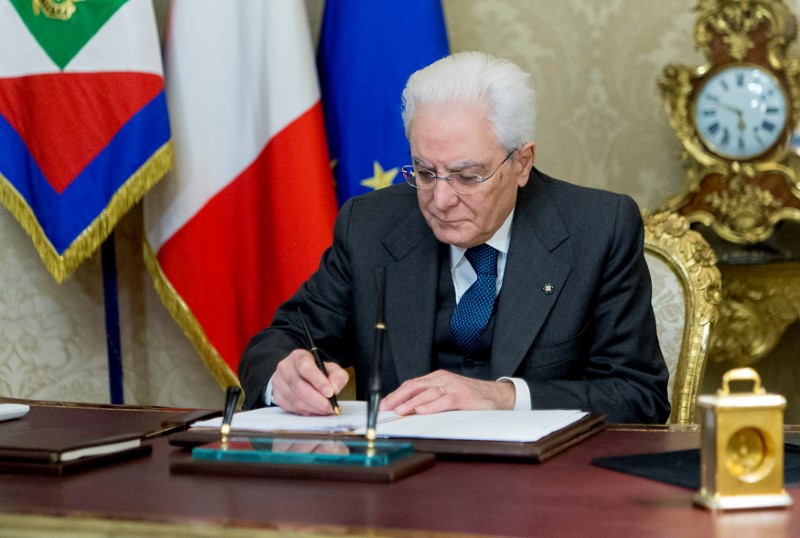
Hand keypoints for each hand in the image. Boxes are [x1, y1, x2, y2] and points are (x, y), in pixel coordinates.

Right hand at [271, 349, 348, 415]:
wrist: (300, 375)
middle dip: (318, 400)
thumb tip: (334, 389)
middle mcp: (285, 367)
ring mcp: (278, 382)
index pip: (305, 367)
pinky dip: (306, 412)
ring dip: (313, 408)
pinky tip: (315, 411)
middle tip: (330, 407)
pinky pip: (291, 408)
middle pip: (299, 387)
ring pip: (295, 400)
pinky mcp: (277, 396)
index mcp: (298, 356)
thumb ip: (337, 377)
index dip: (318, 381)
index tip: (330, 393)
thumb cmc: (317, 372)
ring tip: (325, 410)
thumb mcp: (331, 369)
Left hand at [379, 370, 515, 414]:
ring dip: (412, 403)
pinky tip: (422, 411)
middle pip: (415, 386)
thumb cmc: (470, 396)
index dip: (396, 394)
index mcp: (437, 378)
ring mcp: (453, 387)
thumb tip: (406, 410)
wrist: (497, 395)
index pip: (411, 384)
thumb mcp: (447, 393)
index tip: (383, 405)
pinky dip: (432, 406)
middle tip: (386, 408)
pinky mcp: (464, 397)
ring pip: (428, 393)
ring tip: (400, 411)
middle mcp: (443, 379)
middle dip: (398, 397)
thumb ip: (430, 399)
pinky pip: (445, 401)